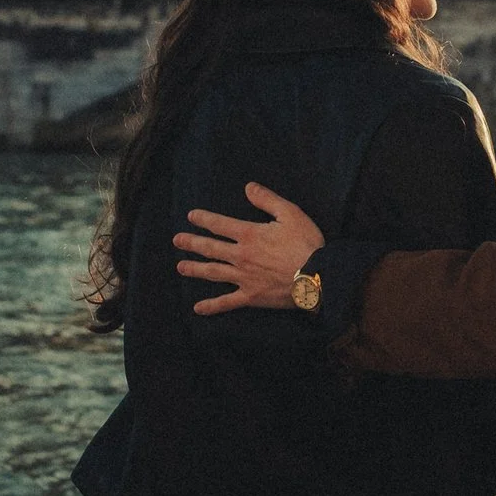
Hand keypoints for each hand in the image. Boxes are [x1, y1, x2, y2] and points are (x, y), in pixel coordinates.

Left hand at [174, 183, 326, 315]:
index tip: (191, 216)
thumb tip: (248, 187)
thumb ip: (267, 200)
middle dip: (192, 243)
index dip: (204, 219)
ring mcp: (243, 278)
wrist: (318, 277)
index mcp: (249, 235)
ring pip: (213, 273)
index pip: (220, 225)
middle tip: (177, 240)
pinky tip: (198, 308)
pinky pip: (227, 302)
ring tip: (180, 267)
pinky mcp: (251, 297)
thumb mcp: (290, 214)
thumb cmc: (306, 244)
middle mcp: (241, 256)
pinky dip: (212, 306)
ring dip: (195, 270)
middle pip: (210, 248)